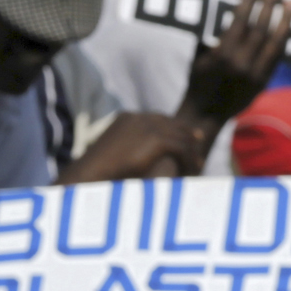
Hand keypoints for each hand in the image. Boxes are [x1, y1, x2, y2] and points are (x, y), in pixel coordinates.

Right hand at [62, 112, 206, 183]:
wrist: (90, 172)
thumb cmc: (94, 170)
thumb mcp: (109, 154)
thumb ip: (122, 150)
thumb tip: (125, 160)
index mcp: (126, 118)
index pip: (154, 118)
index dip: (169, 126)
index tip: (181, 134)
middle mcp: (138, 118)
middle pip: (170, 122)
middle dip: (185, 131)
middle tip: (199, 140)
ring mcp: (148, 127)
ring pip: (179, 136)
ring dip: (191, 149)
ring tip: (200, 162)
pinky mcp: (156, 139)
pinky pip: (181, 148)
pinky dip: (190, 159)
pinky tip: (194, 169)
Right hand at [179, 0, 290, 125]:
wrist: (205, 115)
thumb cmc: (197, 82)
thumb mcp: (200, 57)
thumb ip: (212, 36)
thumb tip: (223, 10)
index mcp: (223, 54)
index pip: (240, 21)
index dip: (248, 3)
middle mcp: (241, 64)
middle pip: (260, 29)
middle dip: (269, 6)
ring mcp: (255, 74)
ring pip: (275, 43)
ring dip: (285, 21)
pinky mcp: (263, 83)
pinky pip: (277, 57)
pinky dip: (283, 40)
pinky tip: (287, 27)